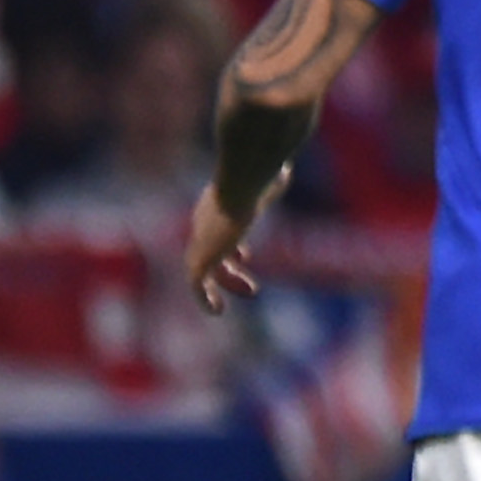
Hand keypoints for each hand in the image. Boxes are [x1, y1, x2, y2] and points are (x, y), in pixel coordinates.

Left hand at [185, 174, 281, 311]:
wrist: (240, 186)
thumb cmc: (258, 179)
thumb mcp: (267, 179)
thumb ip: (273, 179)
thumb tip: (284, 169)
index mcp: (214, 204)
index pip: (215, 230)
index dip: (229, 247)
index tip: (244, 258)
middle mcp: (204, 222)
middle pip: (210, 251)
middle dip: (229, 269)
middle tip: (252, 287)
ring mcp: (201, 240)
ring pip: (205, 269)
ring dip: (225, 283)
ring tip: (249, 294)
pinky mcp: (200, 258)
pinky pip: (197, 285)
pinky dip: (204, 299)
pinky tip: (217, 311)